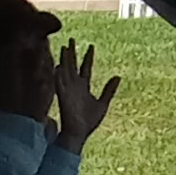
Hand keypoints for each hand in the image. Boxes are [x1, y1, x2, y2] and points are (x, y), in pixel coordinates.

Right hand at [52, 39, 120, 153]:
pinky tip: (58, 65)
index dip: (88, 57)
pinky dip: (58, 75)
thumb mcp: (103, 103)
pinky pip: (59, 83)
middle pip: (72, 66)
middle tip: (71, 40)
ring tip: (65, 47)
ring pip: (65, 71)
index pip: (86, 68)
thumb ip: (109, 90)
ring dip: (64, 60)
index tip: (91, 46)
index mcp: (84, 87)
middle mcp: (74, 86)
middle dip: (72, 53)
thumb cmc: (89, 122)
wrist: (79, 134)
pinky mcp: (63, 97)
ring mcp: (68, 91)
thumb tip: (117, 77)